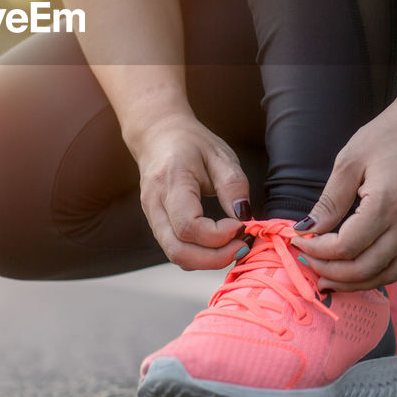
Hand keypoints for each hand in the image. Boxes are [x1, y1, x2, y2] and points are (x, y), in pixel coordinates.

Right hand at [131, 111, 250, 270]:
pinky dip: (200, 256)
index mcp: (171, 181)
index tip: (241, 226)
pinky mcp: (157, 225)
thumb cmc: (190, 143)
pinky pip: (176, 249)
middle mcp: (155, 203)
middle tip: (243, 247)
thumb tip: (245, 216)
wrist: (158, 135)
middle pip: (178, 250)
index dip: (219, 236)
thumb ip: (233, 185)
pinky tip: (219, 245)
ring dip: (208, 261)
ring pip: (175, 255)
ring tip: (234, 247)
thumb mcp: (219, 155)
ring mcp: (151, 217)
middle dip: (215, 258)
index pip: (189, 225)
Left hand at [291, 75, 396, 311]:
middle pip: (366, 267)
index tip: (297, 242)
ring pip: (391, 274)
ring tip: (330, 282)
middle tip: (306, 265)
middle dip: (330, 271)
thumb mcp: (348, 161)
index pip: (345, 246)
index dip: (316, 250)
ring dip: (359, 284)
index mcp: (386, 204)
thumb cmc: (385, 135)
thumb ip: (329, 201)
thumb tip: (305, 231)